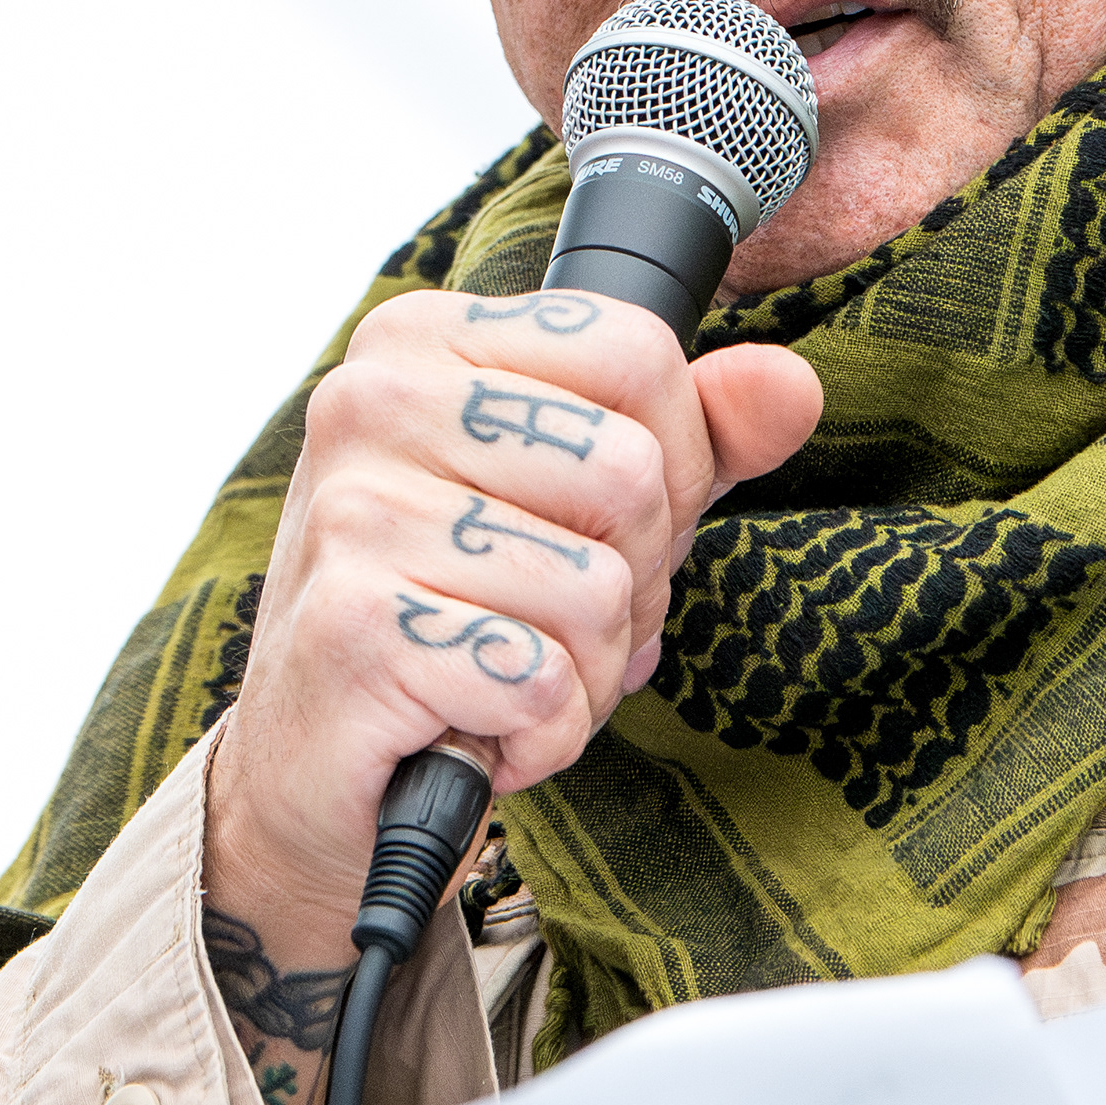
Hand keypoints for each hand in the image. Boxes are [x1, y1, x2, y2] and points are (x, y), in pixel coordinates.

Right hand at [198, 286, 819, 1104]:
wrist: (315, 765)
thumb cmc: (452, 612)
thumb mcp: (575, 503)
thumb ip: (693, 435)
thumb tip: (790, 387)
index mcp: (421, 339)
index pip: (636, 351)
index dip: (674, 463)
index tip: (607, 530)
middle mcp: (371, 400)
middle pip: (630, 472)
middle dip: (632, 580)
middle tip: (548, 620)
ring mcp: (354, 512)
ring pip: (597, 589)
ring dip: (586, 671)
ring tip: (507, 675)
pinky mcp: (354, 630)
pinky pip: (543, 683)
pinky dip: (542, 734)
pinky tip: (478, 727)